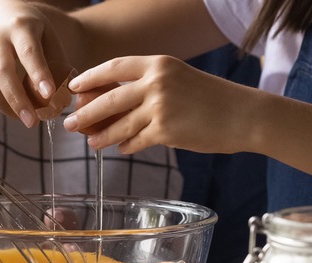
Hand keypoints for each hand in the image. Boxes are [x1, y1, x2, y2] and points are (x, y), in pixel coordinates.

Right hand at [0, 0, 70, 126]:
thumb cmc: (32, 30)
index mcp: (20, 27)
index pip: (28, 52)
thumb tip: (63, 96)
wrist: (0, 14)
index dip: (38, 74)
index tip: (49, 94)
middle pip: (4, 72)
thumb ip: (56, 63)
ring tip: (28, 120)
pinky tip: (17, 112)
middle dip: (18, 100)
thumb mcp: (48, 36)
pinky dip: (2, 104)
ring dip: (8, 107)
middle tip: (33, 122)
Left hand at [64, 55, 248, 154]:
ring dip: (101, 135)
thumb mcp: (178, 79)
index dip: (90, 78)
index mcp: (158, 63)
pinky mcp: (165, 131)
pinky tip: (120, 149)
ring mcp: (160, 107)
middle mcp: (156, 82)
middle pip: (109, 99)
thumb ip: (148, 86)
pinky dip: (126, 146)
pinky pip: (136, 141)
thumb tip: (112, 104)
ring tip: (90, 143)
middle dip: (85, 113)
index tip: (74, 88)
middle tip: (69, 123)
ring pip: (119, 124)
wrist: (243, 115)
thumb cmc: (211, 99)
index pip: (114, 67)